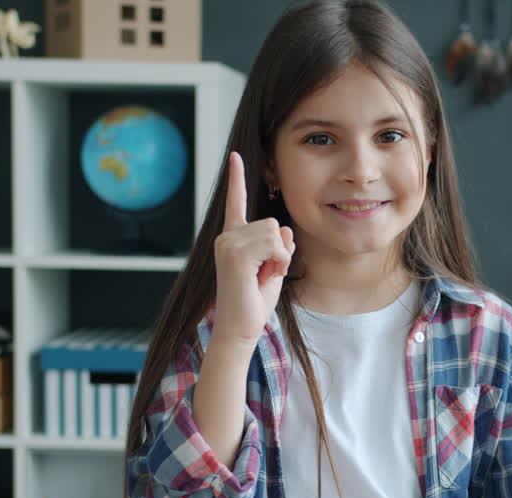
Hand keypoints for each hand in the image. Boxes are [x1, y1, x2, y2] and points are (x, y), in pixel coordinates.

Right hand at [211, 151, 294, 347]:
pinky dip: (277, 263)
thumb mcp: (273, 268)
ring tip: (263, 276)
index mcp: (233, 238)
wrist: (240, 328)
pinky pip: (273, 245)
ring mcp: (227, 244)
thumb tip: (284, 230)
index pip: (236, 202)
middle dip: (279, 249)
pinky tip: (263, 277)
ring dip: (279, 258)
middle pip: (270, 223)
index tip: (235, 155)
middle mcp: (226, 237)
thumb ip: (279, 247)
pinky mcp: (234, 254)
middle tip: (266, 273)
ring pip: (273, 232)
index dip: (236, 178)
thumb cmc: (254, 302)